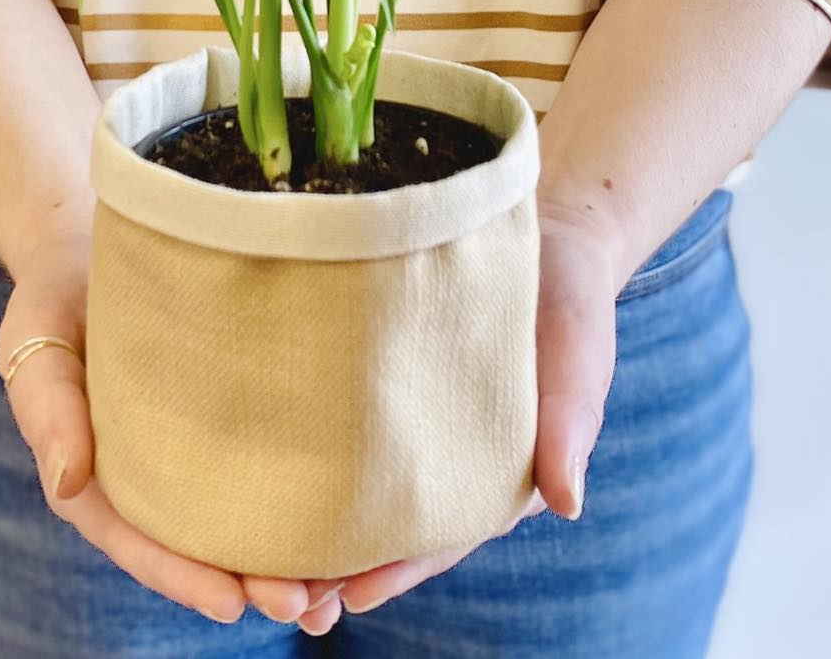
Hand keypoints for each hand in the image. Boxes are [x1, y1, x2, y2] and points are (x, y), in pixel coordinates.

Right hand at [0, 226, 316, 625]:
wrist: (89, 248)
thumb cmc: (56, 299)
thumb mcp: (36, 344)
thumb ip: (47, 409)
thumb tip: (67, 483)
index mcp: (93, 476)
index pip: (138, 541)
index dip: (183, 576)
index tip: (233, 603)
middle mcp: (143, 477)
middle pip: (195, 547)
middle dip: (248, 583)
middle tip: (305, 606)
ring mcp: (182, 452)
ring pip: (232, 518)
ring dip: (279, 558)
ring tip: (333, 590)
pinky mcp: (220, 417)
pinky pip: (254, 465)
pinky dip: (289, 499)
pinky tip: (334, 516)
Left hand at [293, 201, 619, 633]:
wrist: (547, 234)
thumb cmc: (569, 305)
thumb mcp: (578, 360)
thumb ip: (571, 426)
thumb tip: (565, 504)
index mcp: (493, 474)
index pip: (440, 536)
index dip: (397, 568)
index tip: (350, 596)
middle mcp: (445, 458)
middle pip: (385, 524)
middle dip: (336, 563)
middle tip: (280, 596)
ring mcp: (411, 418)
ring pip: (354, 481)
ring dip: (310, 517)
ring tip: (252, 552)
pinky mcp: (383, 374)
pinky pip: (342, 417)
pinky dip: (307, 443)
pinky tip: (260, 451)